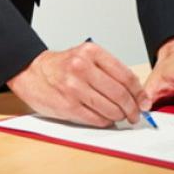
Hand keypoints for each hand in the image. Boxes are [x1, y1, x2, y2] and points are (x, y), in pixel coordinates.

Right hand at [6, 40, 146, 126]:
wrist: (29, 72)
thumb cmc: (60, 66)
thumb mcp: (84, 56)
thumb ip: (108, 70)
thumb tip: (135, 93)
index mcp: (90, 52)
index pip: (126, 76)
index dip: (139, 93)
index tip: (144, 102)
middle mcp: (82, 68)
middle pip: (120, 94)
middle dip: (132, 109)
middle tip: (135, 115)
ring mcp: (74, 88)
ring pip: (110, 109)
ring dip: (119, 116)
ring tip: (118, 116)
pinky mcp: (68, 106)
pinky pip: (96, 119)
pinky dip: (105, 121)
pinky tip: (104, 118)